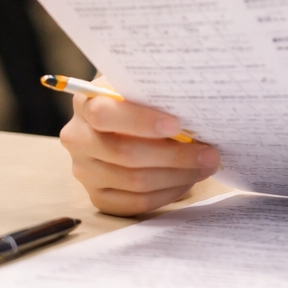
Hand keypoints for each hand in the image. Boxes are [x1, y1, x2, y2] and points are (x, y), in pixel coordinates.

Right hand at [59, 78, 220, 214]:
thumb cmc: (139, 97)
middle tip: (209, 153)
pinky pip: (135, 203)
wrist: (121, 116)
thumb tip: (194, 104)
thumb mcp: (142, 84)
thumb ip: (155, 90)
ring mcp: (85, 171)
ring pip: (134, 182)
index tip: (177, 124)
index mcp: (85, 103)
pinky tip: (187, 181)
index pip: (105, 114)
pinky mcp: (97, 196)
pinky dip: (167, 193)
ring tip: (206, 166)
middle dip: (174, 155)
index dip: (141, 121)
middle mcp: (78, 138)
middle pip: (125, 154)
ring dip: (177, 176)